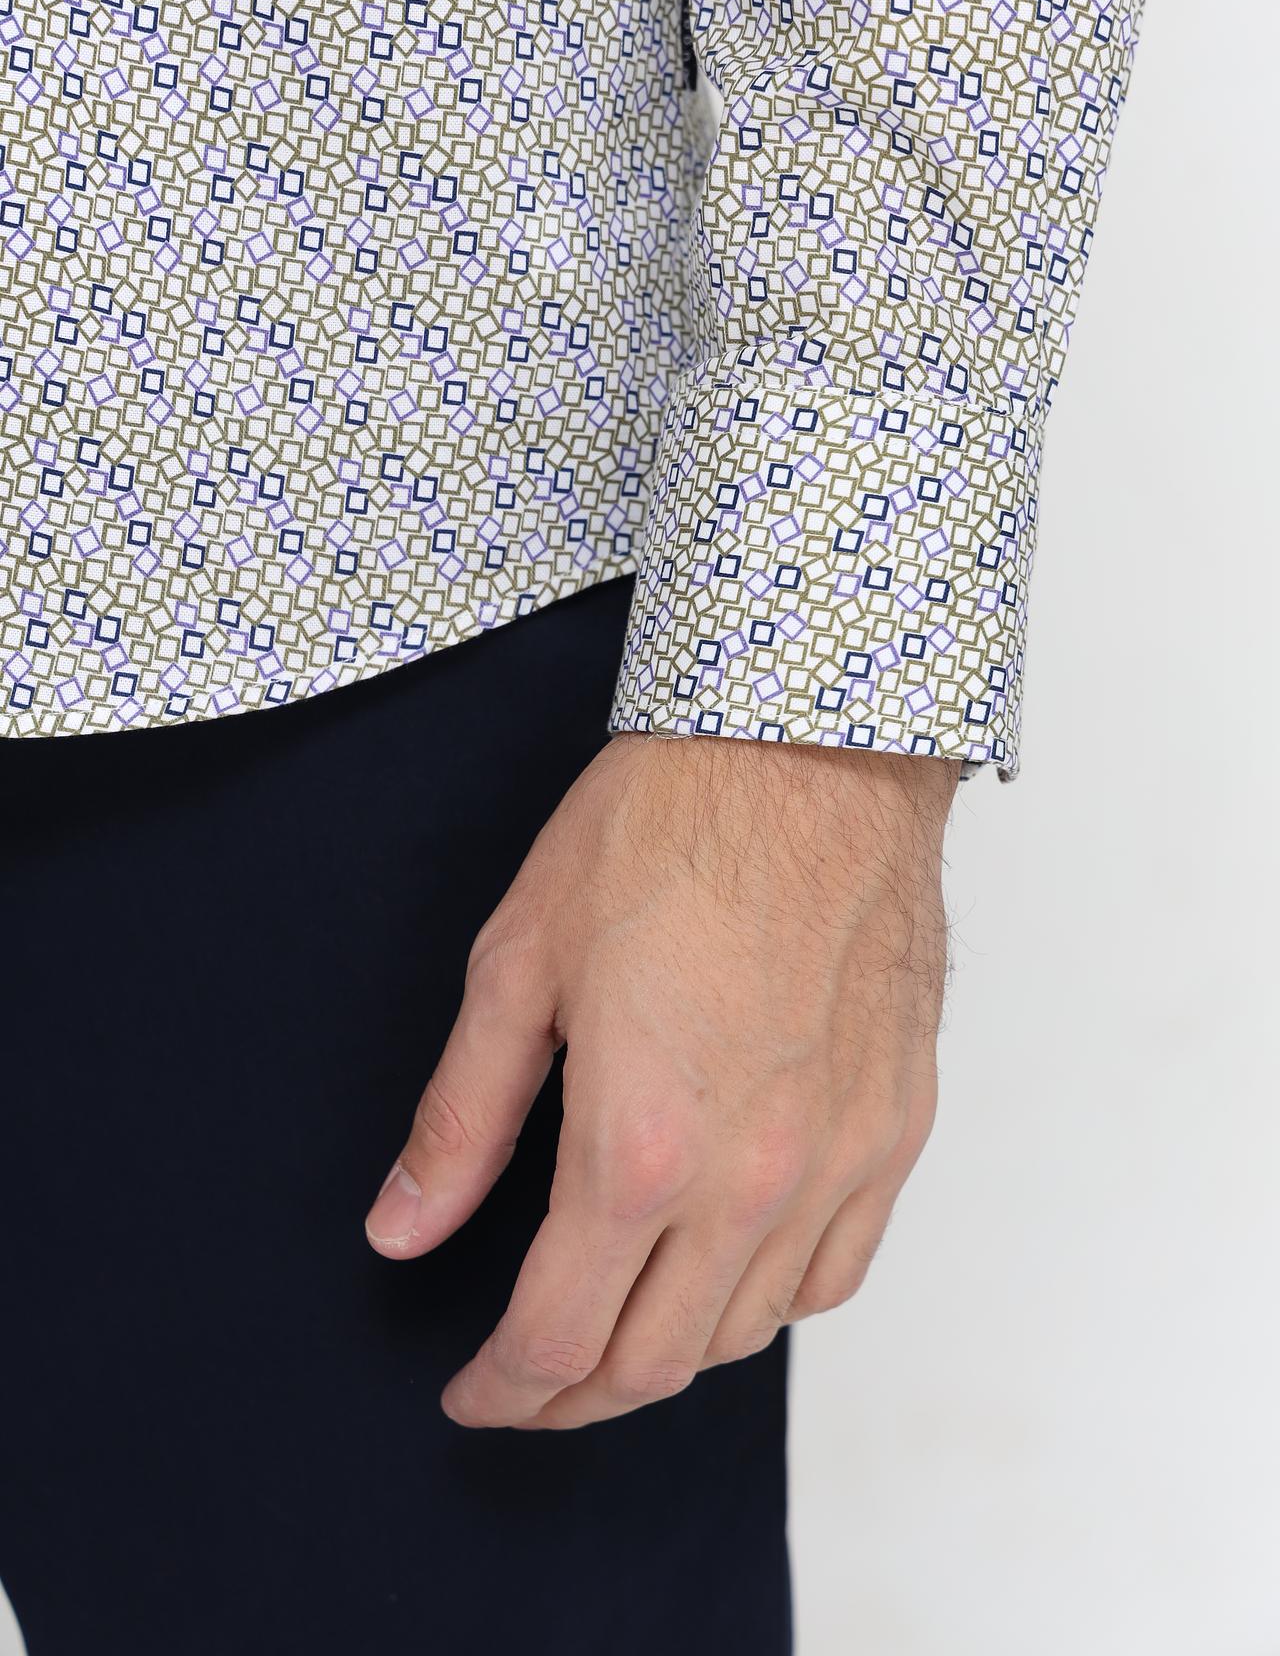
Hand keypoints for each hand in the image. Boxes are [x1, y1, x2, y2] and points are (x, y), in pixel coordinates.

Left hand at [364, 734, 958, 1428]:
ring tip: (616, 1327)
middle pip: (653, 1362)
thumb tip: (402, 1229)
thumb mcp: (519, 965)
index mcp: (640, 1145)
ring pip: (746, 1333)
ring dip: (667, 1355)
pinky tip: (729, 1272)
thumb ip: (461, 1119)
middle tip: (527, 1381)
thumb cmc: (665, 830)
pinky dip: (769, 1303)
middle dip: (571, 1396)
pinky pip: (835, 1272)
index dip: (501, 1387)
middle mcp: (751, 1179)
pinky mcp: (896, 1127)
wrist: (809, 749)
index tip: (471, 1391)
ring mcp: (839, 1161)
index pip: (557, 1334)